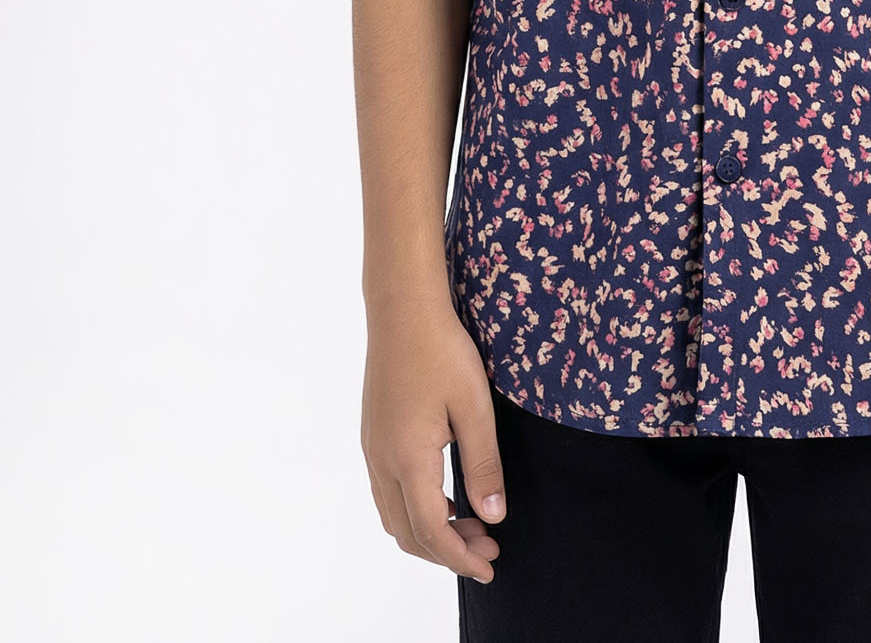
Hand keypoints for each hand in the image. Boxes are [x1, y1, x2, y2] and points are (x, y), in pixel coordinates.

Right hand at [361, 296, 507, 582]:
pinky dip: (416, 509)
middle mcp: (382, 461)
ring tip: (472, 525)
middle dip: (447, 551)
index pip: (431, 531)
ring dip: (430, 532)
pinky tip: (446, 497)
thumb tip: (493, 516)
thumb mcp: (474, 407)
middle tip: (489, 547)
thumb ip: (483, 465)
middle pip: (408, 533)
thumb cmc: (442, 351)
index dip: (460, 558)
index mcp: (408, 458)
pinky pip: (389, 493)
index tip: (490, 567)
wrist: (401, 309)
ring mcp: (372, 449)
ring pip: (395, 515)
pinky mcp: (373, 436)